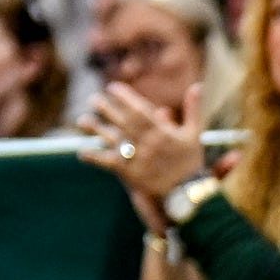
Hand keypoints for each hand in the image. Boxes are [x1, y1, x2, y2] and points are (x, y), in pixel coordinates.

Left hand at [79, 82, 205, 202]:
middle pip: (123, 122)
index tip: (112, 87)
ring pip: (113, 140)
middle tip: (93, 99)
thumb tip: (196, 85)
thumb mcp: (194, 134)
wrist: (190, 194)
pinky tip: (82, 152)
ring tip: (82, 120)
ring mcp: (138, 158)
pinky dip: (95, 157)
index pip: (140, 110)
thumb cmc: (190, 162)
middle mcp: (148, 143)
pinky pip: (109, 163)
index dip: (125, 97)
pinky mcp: (130, 174)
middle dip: (107, 108)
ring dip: (96, 129)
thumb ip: (193, 109)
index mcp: (162, 132)